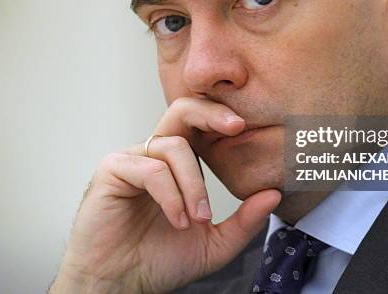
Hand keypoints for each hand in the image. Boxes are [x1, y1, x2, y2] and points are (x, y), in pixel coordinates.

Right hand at [49, 97, 280, 292]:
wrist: (119, 285)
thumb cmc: (159, 261)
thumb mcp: (214, 244)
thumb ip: (244, 221)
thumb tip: (275, 194)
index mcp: (179, 165)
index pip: (201, 126)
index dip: (223, 118)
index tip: (247, 127)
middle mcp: (155, 155)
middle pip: (182, 110)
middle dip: (211, 113)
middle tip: (237, 127)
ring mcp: (132, 160)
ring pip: (173, 147)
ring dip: (194, 184)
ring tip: (198, 218)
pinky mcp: (112, 170)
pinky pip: (150, 169)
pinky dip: (170, 195)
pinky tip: (177, 220)